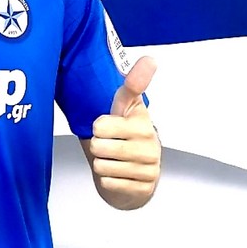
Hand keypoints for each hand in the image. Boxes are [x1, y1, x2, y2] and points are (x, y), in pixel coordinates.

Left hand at [88, 56, 160, 208]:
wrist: (137, 173)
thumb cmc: (126, 135)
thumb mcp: (124, 107)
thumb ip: (132, 84)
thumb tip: (150, 60)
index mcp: (141, 120)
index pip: (108, 120)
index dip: (100, 123)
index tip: (109, 119)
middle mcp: (149, 142)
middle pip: (97, 144)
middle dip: (96, 146)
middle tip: (108, 143)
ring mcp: (149, 167)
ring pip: (101, 165)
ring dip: (101, 163)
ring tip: (113, 159)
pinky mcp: (144, 187)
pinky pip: (108, 183)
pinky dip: (107, 180)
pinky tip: (118, 174)